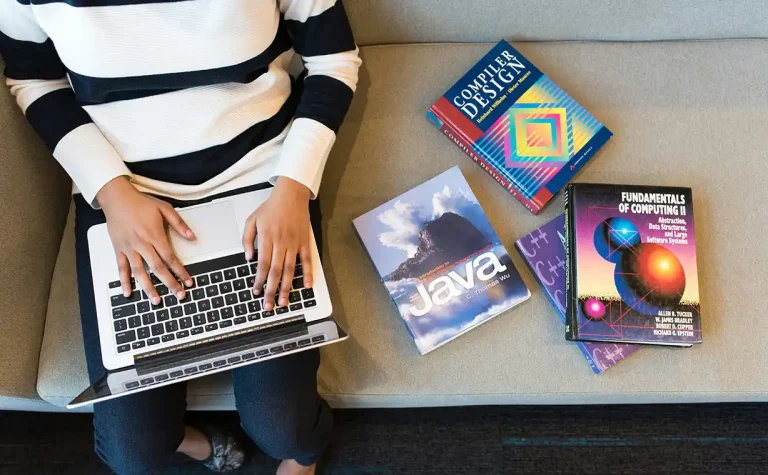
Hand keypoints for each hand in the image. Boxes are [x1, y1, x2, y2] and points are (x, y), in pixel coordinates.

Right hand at [97, 176, 195, 304]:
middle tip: (179, 295)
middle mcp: (141, 244)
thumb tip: (192, 237)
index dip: (180, 271)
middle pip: (158, 269)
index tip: (188, 281)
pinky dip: (124, 281)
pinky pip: (121, 268)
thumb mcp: (164, 208)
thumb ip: (179, 224)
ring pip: (140, 272)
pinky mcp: (118, 249)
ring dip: (148, 288)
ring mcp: (129, 248)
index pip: (170, 258)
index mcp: (154, 235)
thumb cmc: (140, 203)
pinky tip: (129, 293)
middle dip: (169, 284)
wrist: (117, 198)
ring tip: (156, 301)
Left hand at [242, 177, 312, 310]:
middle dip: (271, 290)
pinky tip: (306, 286)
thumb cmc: (271, 208)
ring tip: (284, 301)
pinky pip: (307, 261)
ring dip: (286, 287)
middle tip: (269, 306)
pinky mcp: (305, 242)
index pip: (262, 265)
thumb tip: (248, 258)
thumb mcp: (252, 220)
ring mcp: (294, 244)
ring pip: (290, 270)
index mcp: (267, 239)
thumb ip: (247, 239)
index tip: (256, 292)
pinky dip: (308, 274)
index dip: (259, 281)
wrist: (291, 195)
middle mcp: (281, 243)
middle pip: (275, 272)